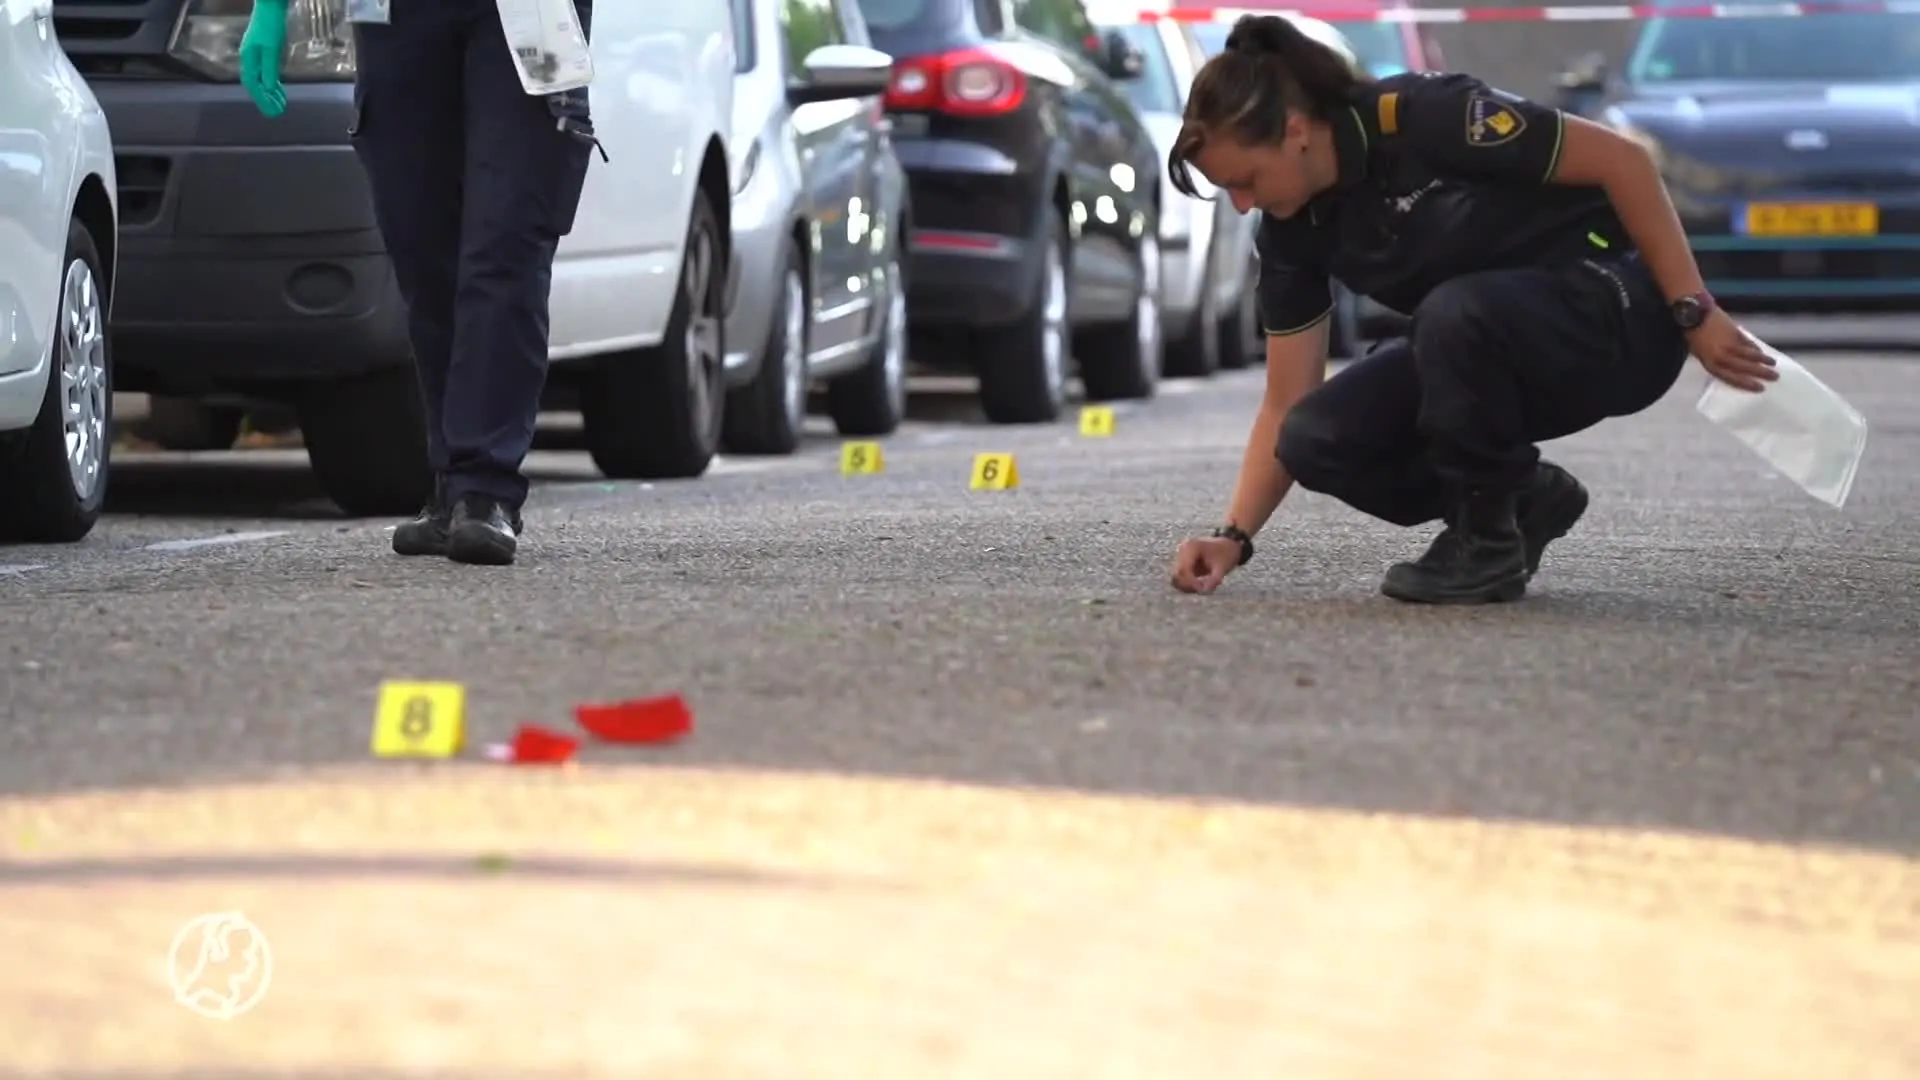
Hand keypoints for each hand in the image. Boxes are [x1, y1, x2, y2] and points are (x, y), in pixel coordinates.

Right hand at [239, 0, 289, 118]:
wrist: (271, 6)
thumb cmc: (271, 25)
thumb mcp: (272, 48)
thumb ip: (270, 68)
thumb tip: (269, 88)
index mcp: (249, 58)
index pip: (252, 83)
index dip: (261, 98)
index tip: (272, 110)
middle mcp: (250, 58)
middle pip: (256, 83)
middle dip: (266, 98)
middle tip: (278, 111)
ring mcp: (256, 54)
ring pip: (261, 78)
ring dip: (270, 92)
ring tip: (281, 103)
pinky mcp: (264, 50)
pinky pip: (265, 71)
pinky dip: (272, 82)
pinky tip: (279, 88)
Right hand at [1170, 536, 1242, 594]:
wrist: (1228, 546)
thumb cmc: (1226, 554)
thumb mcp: (1223, 567)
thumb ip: (1214, 579)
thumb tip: (1204, 591)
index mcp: (1191, 548)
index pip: (1183, 570)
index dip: (1191, 583)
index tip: (1203, 590)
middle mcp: (1182, 551)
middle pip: (1177, 575)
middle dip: (1189, 586)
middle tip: (1204, 590)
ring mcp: (1181, 557)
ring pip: (1176, 579)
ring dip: (1188, 587)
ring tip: (1203, 587)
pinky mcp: (1183, 564)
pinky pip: (1180, 579)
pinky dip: (1189, 585)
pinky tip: (1201, 585)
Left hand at [1688, 308, 1774, 392]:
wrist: (1695, 314)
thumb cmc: (1693, 335)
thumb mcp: (1699, 353)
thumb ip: (1715, 361)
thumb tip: (1732, 368)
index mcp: (1710, 363)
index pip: (1730, 377)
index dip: (1746, 383)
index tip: (1760, 387)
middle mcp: (1721, 355)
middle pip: (1744, 367)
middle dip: (1760, 373)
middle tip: (1775, 377)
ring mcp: (1729, 343)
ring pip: (1749, 354)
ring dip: (1763, 359)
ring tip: (1773, 363)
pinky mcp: (1735, 332)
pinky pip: (1747, 343)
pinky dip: (1755, 348)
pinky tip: (1762, 352)